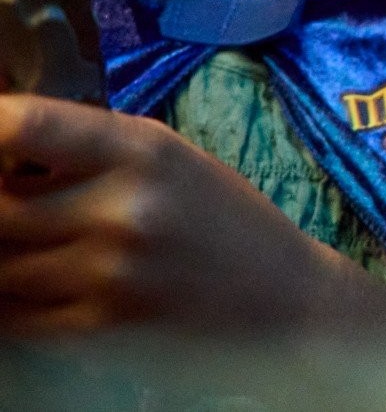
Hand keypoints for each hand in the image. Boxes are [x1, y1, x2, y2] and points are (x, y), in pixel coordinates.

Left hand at [0, 95, 385, 334]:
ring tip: (27, 248)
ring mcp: (108, 273)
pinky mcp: (99, 330)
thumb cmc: (224, 221)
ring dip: (1, 258)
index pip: (24, 126)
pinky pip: (12, 316)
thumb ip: (89, 150)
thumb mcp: (171, 160)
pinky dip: (8, 303)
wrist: (287, 300)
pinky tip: (31, 288)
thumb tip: (1, 141)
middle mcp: (121, 208)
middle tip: (12, 206)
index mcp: (142, 150)